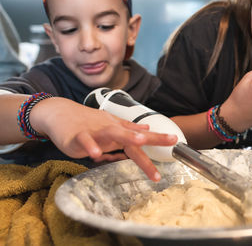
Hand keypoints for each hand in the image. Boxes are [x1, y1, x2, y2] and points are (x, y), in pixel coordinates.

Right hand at [30, 97, 177, 180]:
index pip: (141, 136)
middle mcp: (110, 129)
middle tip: (171, 142)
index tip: (175, 141)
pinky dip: (91, 147)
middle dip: (153, 140)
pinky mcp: (77, 137)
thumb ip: (128, 128)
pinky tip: (96, 155)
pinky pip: (85, 142)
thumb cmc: (86, 122)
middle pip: (133, 136)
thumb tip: (147, 129)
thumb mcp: (110, 124)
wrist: (58, 113)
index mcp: (118, 129)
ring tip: (140, 141)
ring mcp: (94, 132)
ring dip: (127, 137)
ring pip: (112, 133)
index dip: (158, 138)